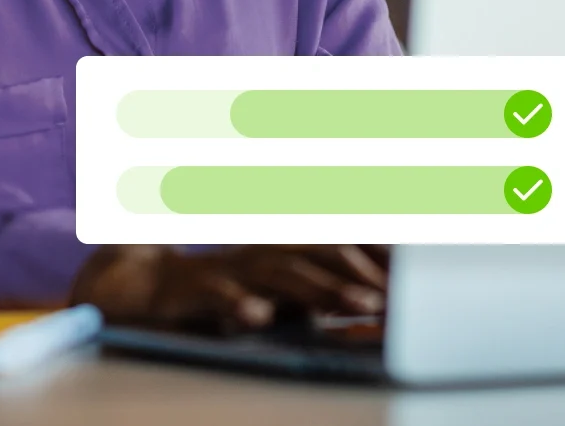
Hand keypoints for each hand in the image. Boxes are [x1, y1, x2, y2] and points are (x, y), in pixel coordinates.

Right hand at [69, 244, 389, 331]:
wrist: (145, 286)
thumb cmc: (222, 290)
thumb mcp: (277, 290)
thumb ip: (318, 291)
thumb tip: (374, 301)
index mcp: (287, 248)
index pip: (340, 245)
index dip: (380, 256)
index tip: (419, 274)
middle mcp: (264, 253)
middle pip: (322, 255)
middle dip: (365, 275)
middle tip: (402, 296)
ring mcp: (232, 270)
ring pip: (282, 275)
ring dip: (324, 290)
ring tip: (360, 306)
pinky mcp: (197, 291)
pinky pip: (221, 297)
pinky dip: (240, 306)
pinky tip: (260, 319)